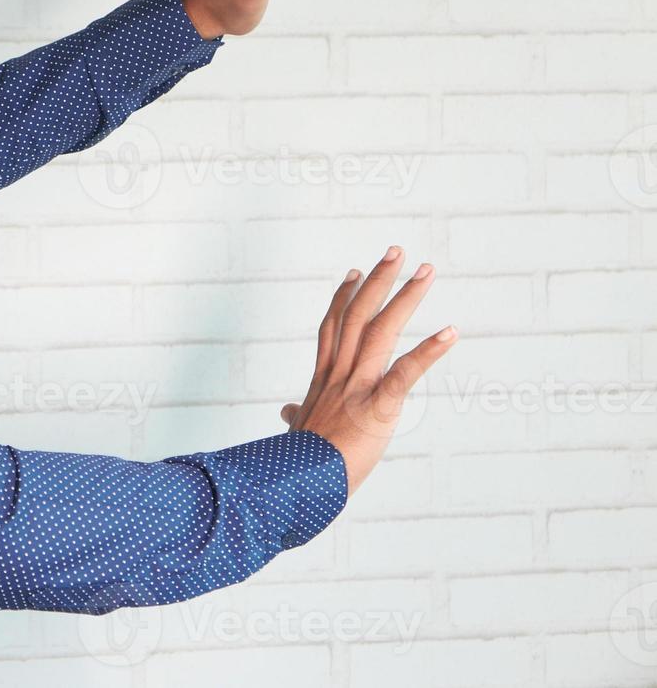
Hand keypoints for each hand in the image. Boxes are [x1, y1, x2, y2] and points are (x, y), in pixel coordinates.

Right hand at [281, 246, 458, 495]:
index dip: (343, 297)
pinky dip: (429, 351)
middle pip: (357, 315)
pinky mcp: (377, 406)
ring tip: (425, 270)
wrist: (302, 485)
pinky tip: (451, 332)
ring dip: (404, 297)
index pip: (333, 326)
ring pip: (379, 330)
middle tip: (397, 252)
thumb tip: (287, 412)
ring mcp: (356, 387)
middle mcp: (338, 373)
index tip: (354, 272)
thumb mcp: (298, 432)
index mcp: (323, 379)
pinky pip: (405, 372)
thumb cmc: (300, 463)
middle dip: (378, 281)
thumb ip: (296, 416)